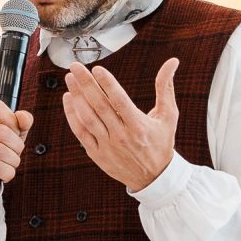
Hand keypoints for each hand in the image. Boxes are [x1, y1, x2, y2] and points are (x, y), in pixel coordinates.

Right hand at [0, 99, 33, 205]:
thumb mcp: (12, 134)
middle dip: (17, 146)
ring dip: (13, 161)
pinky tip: (4, 173)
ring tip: (10, 163)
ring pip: (0, 151)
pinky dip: (7, 172)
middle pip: (2, 132)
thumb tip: (23, 117)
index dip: (12, 120)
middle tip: (15, 153)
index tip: (14, 132)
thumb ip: (21, 123)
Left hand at [63, 58, 178, 191]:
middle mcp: (121, 135)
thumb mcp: (168, 116)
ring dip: (76, 97)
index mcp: (138, 125)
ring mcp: (106, 145)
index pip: (119, 101)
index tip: (96, 69)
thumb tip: (172, 62)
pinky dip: (72, 115)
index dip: (107, 83)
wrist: (153, 177)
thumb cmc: (161, 143)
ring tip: (70, 79)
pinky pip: (80, 132)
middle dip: (85, 84)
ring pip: (87, 118)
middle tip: (75, 66)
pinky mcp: (96, 153)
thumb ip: (165, 88)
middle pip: (99, 106)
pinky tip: (68, 99)